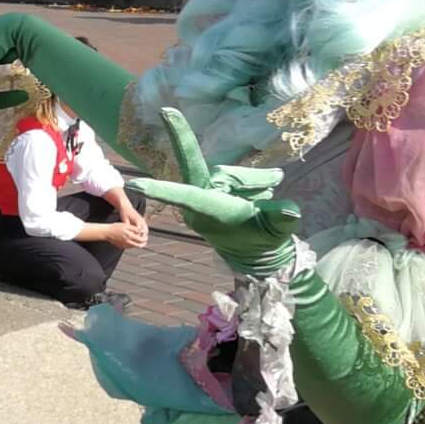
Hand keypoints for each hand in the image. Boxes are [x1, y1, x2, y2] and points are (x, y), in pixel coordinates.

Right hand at [98, 220, 145, 249]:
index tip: (146, 236)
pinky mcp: (121, 247)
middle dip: (143, 243)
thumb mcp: (126, 225)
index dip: (145, 238)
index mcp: (129, 236)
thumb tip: (142, 231)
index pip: (141, 240)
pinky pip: (129, 247)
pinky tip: (132, 240)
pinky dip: (132, 244)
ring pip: (134, 247)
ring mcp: (124, 245)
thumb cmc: (115, 227)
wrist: (106, 232)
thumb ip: (135, 229)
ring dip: (138, 244)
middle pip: (139, 245)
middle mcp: (127, 242)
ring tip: (139, 240)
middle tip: (145, 240)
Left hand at [124, 108, 299, 276]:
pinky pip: (239, 174)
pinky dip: (256, 183)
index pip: (183, 195)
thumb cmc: (262, 242)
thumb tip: (291, 211)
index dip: (160, 189)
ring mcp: (206, 189)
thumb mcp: (275, 233)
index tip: (133, 184)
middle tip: (274, 188)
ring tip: (264, 202)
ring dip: (256, 184)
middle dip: (254, 181)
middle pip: (226, 174)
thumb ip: (281, 220)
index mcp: (209, 210)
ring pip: (234, 173)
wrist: (257, 250)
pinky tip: (260, 196)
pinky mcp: (213, 184)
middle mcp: (202, 198)